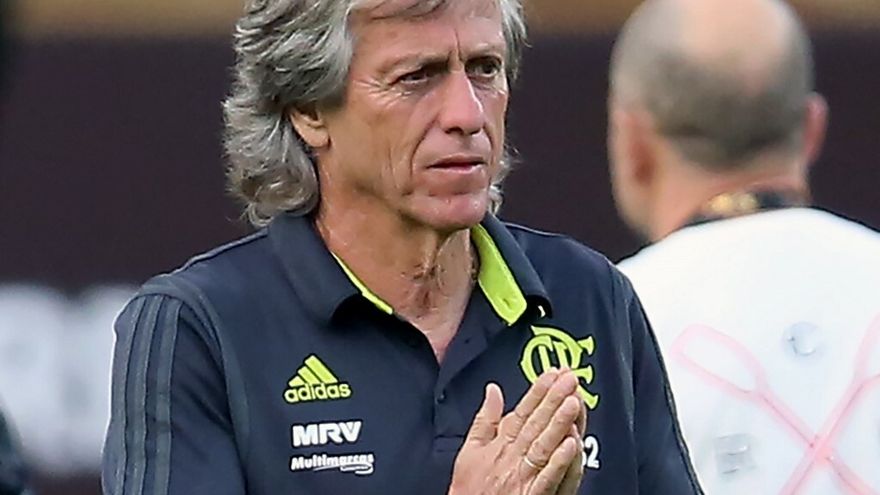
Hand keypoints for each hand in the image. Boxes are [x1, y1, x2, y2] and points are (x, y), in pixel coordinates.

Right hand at [448, 369, 585, 494]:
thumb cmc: (469, 488)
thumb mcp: (469, 450)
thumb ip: (484, 419)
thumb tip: (492, 389)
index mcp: (499, 443)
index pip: (522, 411)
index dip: (538, 391)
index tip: (553, 373)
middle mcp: (511, 456)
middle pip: (535, 423)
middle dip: (554, 399)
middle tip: (570, 378)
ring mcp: (522, 476)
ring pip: (543, 445)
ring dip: (558, 423)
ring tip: (574, 401)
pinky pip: (547, 477)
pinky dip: (558, 461)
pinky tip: (572, 444)